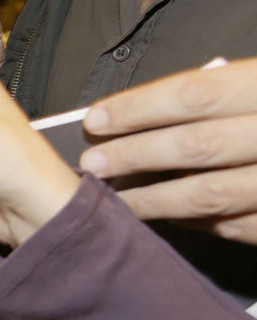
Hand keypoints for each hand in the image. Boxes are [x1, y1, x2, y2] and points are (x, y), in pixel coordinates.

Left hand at [80, 58, 256, 243]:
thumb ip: (218, 94)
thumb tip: (145, 111)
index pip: (195, 94)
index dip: (138, 108)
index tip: (95, 120)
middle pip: (197, 147)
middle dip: (135, 155)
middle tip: (91, 164)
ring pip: (208, 195)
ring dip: (150, 199)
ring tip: (111, 199)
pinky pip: (229, 225)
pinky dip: (188, 220)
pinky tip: (158, 214)